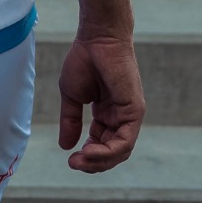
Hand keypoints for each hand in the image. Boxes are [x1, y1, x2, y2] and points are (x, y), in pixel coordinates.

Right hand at [58, 31, 144, 172]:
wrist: (97, 38)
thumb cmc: (84, 60)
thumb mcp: (72, 96)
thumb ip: (71, 121)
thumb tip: (66, 147)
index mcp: (107, 113)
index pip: (102, 143)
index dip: (88, 155)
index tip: (70, 159)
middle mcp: (121, 117)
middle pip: (112, 151)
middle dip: (94, 163)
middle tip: (74, 164)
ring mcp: (130, 114)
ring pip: (120, 151)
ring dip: (100, 161)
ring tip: (81, 160)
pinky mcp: (135, 111)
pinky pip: (125, 141)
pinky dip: (109, 151)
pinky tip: (90, 151)